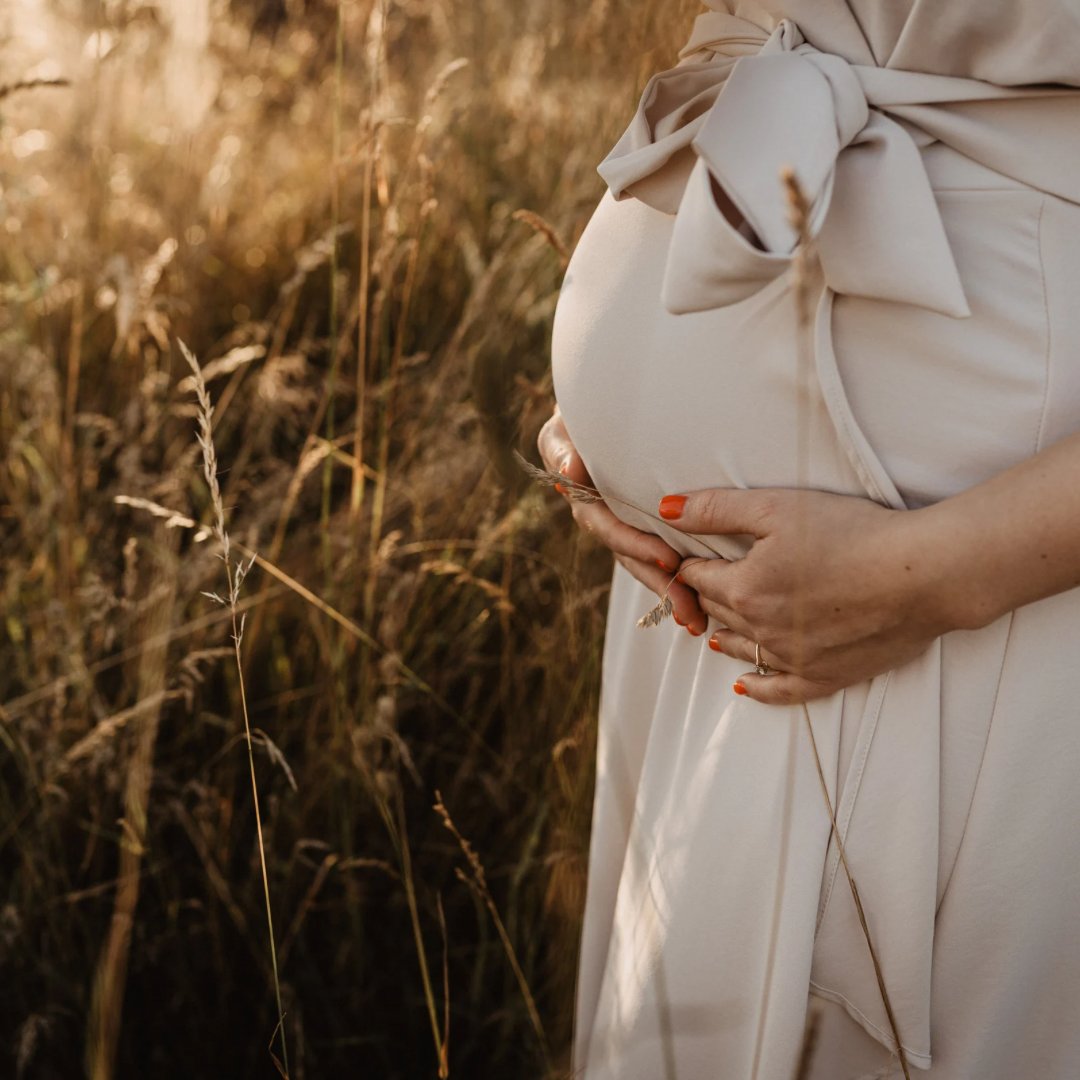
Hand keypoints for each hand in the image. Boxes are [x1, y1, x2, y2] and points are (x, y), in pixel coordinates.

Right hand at [537, 407, 706, 632]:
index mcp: (582, 495)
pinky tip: (706, 601)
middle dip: (661, 585)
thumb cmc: (591, 406)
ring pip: (648, 563)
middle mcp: (602, 515)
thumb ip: (562, 445)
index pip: (608, 527)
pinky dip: (683, 576)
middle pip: (632, 558)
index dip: (636, 545)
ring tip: (698, 619)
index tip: (667, 559)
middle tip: (690, 609)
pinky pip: (665, 553)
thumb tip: (569, 471)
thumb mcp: (568, 423)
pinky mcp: (650, 523)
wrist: (611, 403)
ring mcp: (626, 522)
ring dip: (672, 592)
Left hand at [662, 487, 956, 703]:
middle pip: (716, 611)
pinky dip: (757, 687)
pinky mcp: (824, 677)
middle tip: (702, 585)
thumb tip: (664, 509)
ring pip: (740, 648)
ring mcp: (791, 658)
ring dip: (724, 633)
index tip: (689, 556)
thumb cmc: (853, 533)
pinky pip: (779, 691)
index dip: (690, 563)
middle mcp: (760, 630)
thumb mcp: (777, 508)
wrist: (922, 574)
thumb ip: (715, 509)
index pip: (696, 578)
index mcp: (743, 588)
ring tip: (712, 627)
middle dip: (706, 595)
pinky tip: (743, 685)